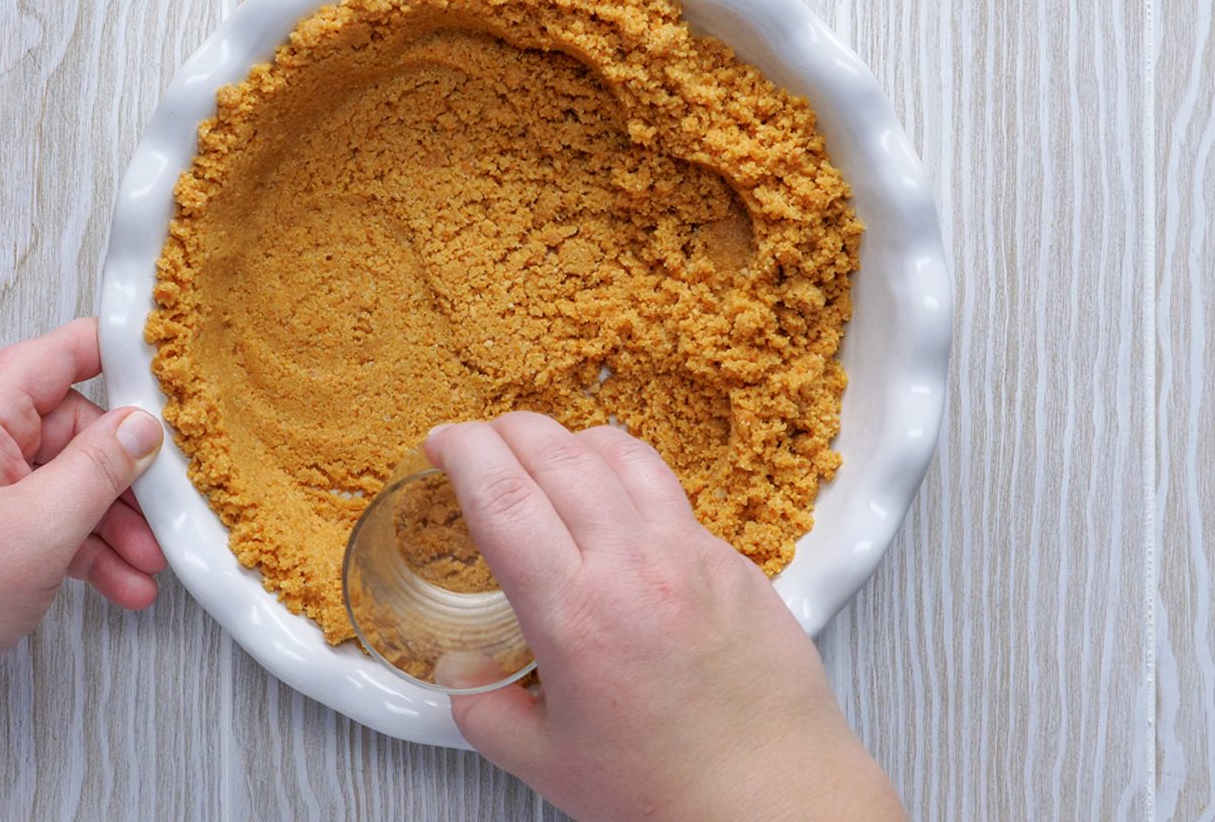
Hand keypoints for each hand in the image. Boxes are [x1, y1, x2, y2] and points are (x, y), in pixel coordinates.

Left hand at [0, 319, 165, 820]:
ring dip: (107, 523)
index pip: (60, 354)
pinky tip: (115, 581)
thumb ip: (101, 468)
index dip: (122, 357)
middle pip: (72, 428)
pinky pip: (39, 512)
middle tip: (164, 517)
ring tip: (144, 568)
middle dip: (123, 479)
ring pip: (61, 479)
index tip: (174, 378)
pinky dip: (76, 543)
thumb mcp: (41, 528)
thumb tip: (143, 426)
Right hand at [426, 413, 904, 821]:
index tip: (440, 444)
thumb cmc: (672, 788)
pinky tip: (615, 504)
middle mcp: (634, 567)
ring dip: (569, 439)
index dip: (461, 451)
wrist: (774, 798)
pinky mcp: (733, 559)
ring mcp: (690, 555)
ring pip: (622, 454)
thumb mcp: (546, 761)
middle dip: (503, 430)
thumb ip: (486, 711)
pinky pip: (670, 492)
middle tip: (480, 442)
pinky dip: (628, 477)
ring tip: (545, 453)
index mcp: (575, 613)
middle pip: (556, 452)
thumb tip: (463, 678)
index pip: (502, 495)